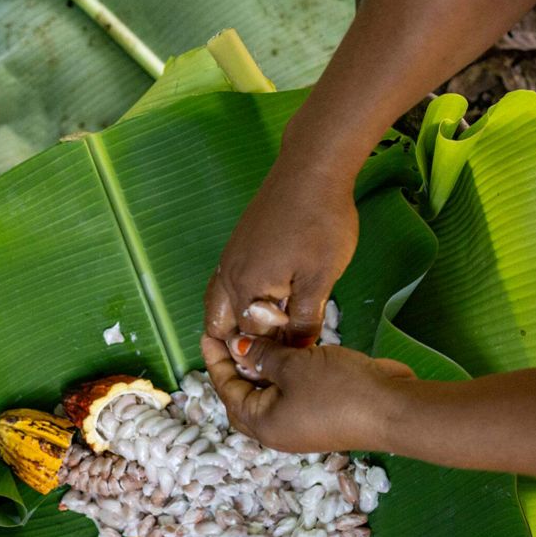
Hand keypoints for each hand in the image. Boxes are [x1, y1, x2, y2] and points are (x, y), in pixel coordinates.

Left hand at [201, 333, 413, 452]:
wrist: (394, 408)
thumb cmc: (337, 389)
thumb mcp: (293, 366)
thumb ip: (262, 356)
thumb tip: (238, 349)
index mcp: (262, 424)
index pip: (227, 391)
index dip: (217, 362)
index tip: (210, 336)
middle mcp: (278, 430)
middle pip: (244, 398)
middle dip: (235, 369)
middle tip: (231, 340)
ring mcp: (302, 425)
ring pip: (270, 394)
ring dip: (263, 369)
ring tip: (258, 339)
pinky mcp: (322, 414)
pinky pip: (293, 392)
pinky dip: (285, 372)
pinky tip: (288, 350)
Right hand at [204, 162, 358, 345]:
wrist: (311, 172)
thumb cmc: (320, 225)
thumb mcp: (320, 279)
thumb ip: (305, 319)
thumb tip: (298, 351)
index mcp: (246, 289)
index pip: (251, 337)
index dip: (271, 353)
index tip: (291, 365)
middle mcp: (228, 277)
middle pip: (218, 324)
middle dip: (237, 344)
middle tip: (265, 354)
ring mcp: (228, 260)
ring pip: (215, 304)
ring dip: (230, 323)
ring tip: (257, 335)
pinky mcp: (236, 246)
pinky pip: (223, 285)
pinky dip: (232, 303)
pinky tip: (257, 302)